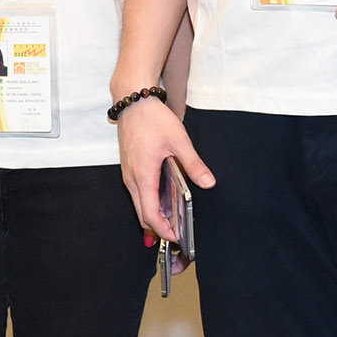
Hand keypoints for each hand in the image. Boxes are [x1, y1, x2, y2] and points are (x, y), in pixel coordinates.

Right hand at [115, 97, 212, 242]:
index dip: (163, 229)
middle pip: (142, 214)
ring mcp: (128, 173)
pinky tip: (164, 200)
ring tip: (173, 220)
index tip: (176, 236)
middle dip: (158, 228)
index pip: (149, 213)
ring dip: (154, 215)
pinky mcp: (129, 167)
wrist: (133, 100)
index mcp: (143, 175)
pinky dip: (149, 202)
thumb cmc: (152, 118)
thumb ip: (193, 164)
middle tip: (177, 234)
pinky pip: (138, 193)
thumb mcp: (179, 140)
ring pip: (139, 204)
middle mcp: (132, 178)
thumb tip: (208, 182)